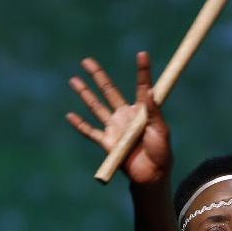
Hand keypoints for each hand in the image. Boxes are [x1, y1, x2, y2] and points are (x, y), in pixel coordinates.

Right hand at [66, 51, 171, 185]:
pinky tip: (70, 116)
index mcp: (141, 111)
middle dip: (97, 76)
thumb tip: (149, 89)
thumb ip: (152, 111)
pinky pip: (90, 132)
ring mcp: (115, 128)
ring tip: (73, 80)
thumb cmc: (161, 153)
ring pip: (96, 107)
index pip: (141, 87)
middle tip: (86, 60)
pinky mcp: (107, 143)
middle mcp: (125, 116)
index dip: (142, 71)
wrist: (151, 176)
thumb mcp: (161, 130)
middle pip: (109, 91)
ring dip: (84, 94)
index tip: (142, 54)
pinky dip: (80, 125)